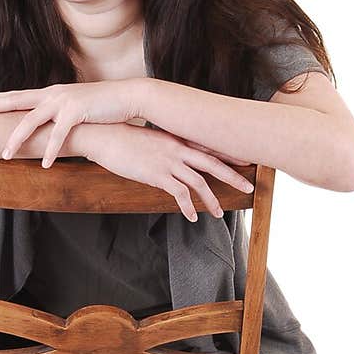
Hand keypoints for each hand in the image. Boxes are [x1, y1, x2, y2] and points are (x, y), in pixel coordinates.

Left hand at [0, 79, 141, 166]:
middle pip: (14, 101)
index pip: (16, 95)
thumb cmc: (101, 106)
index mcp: (49, 93)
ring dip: (17, 140)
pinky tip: (44, 165)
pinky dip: (51, 151)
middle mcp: (52, 94)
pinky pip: (59, 135)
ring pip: (32, 121)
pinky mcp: (77, 111)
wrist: (127, 96)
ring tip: (5, 156)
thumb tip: (47, 124)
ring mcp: (63, 101)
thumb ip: (58, 114)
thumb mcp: (74, 108)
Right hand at [85, 124, 253, 220]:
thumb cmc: (123, 138)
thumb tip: (173, 159)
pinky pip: (179, 194)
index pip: (210, 146)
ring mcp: (168, 162)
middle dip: (233, 176)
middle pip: (213, 163)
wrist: (104, 135)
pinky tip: (191, 218)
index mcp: (178, 139)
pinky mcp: (156, 175)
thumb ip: (166, 149)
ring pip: (199, 182)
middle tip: (249, 188)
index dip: (230, 154)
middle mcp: (178, 149)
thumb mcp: (151, 140)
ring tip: (219, 213)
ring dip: (211, 200)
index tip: (247, 160)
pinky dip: (187, 208)